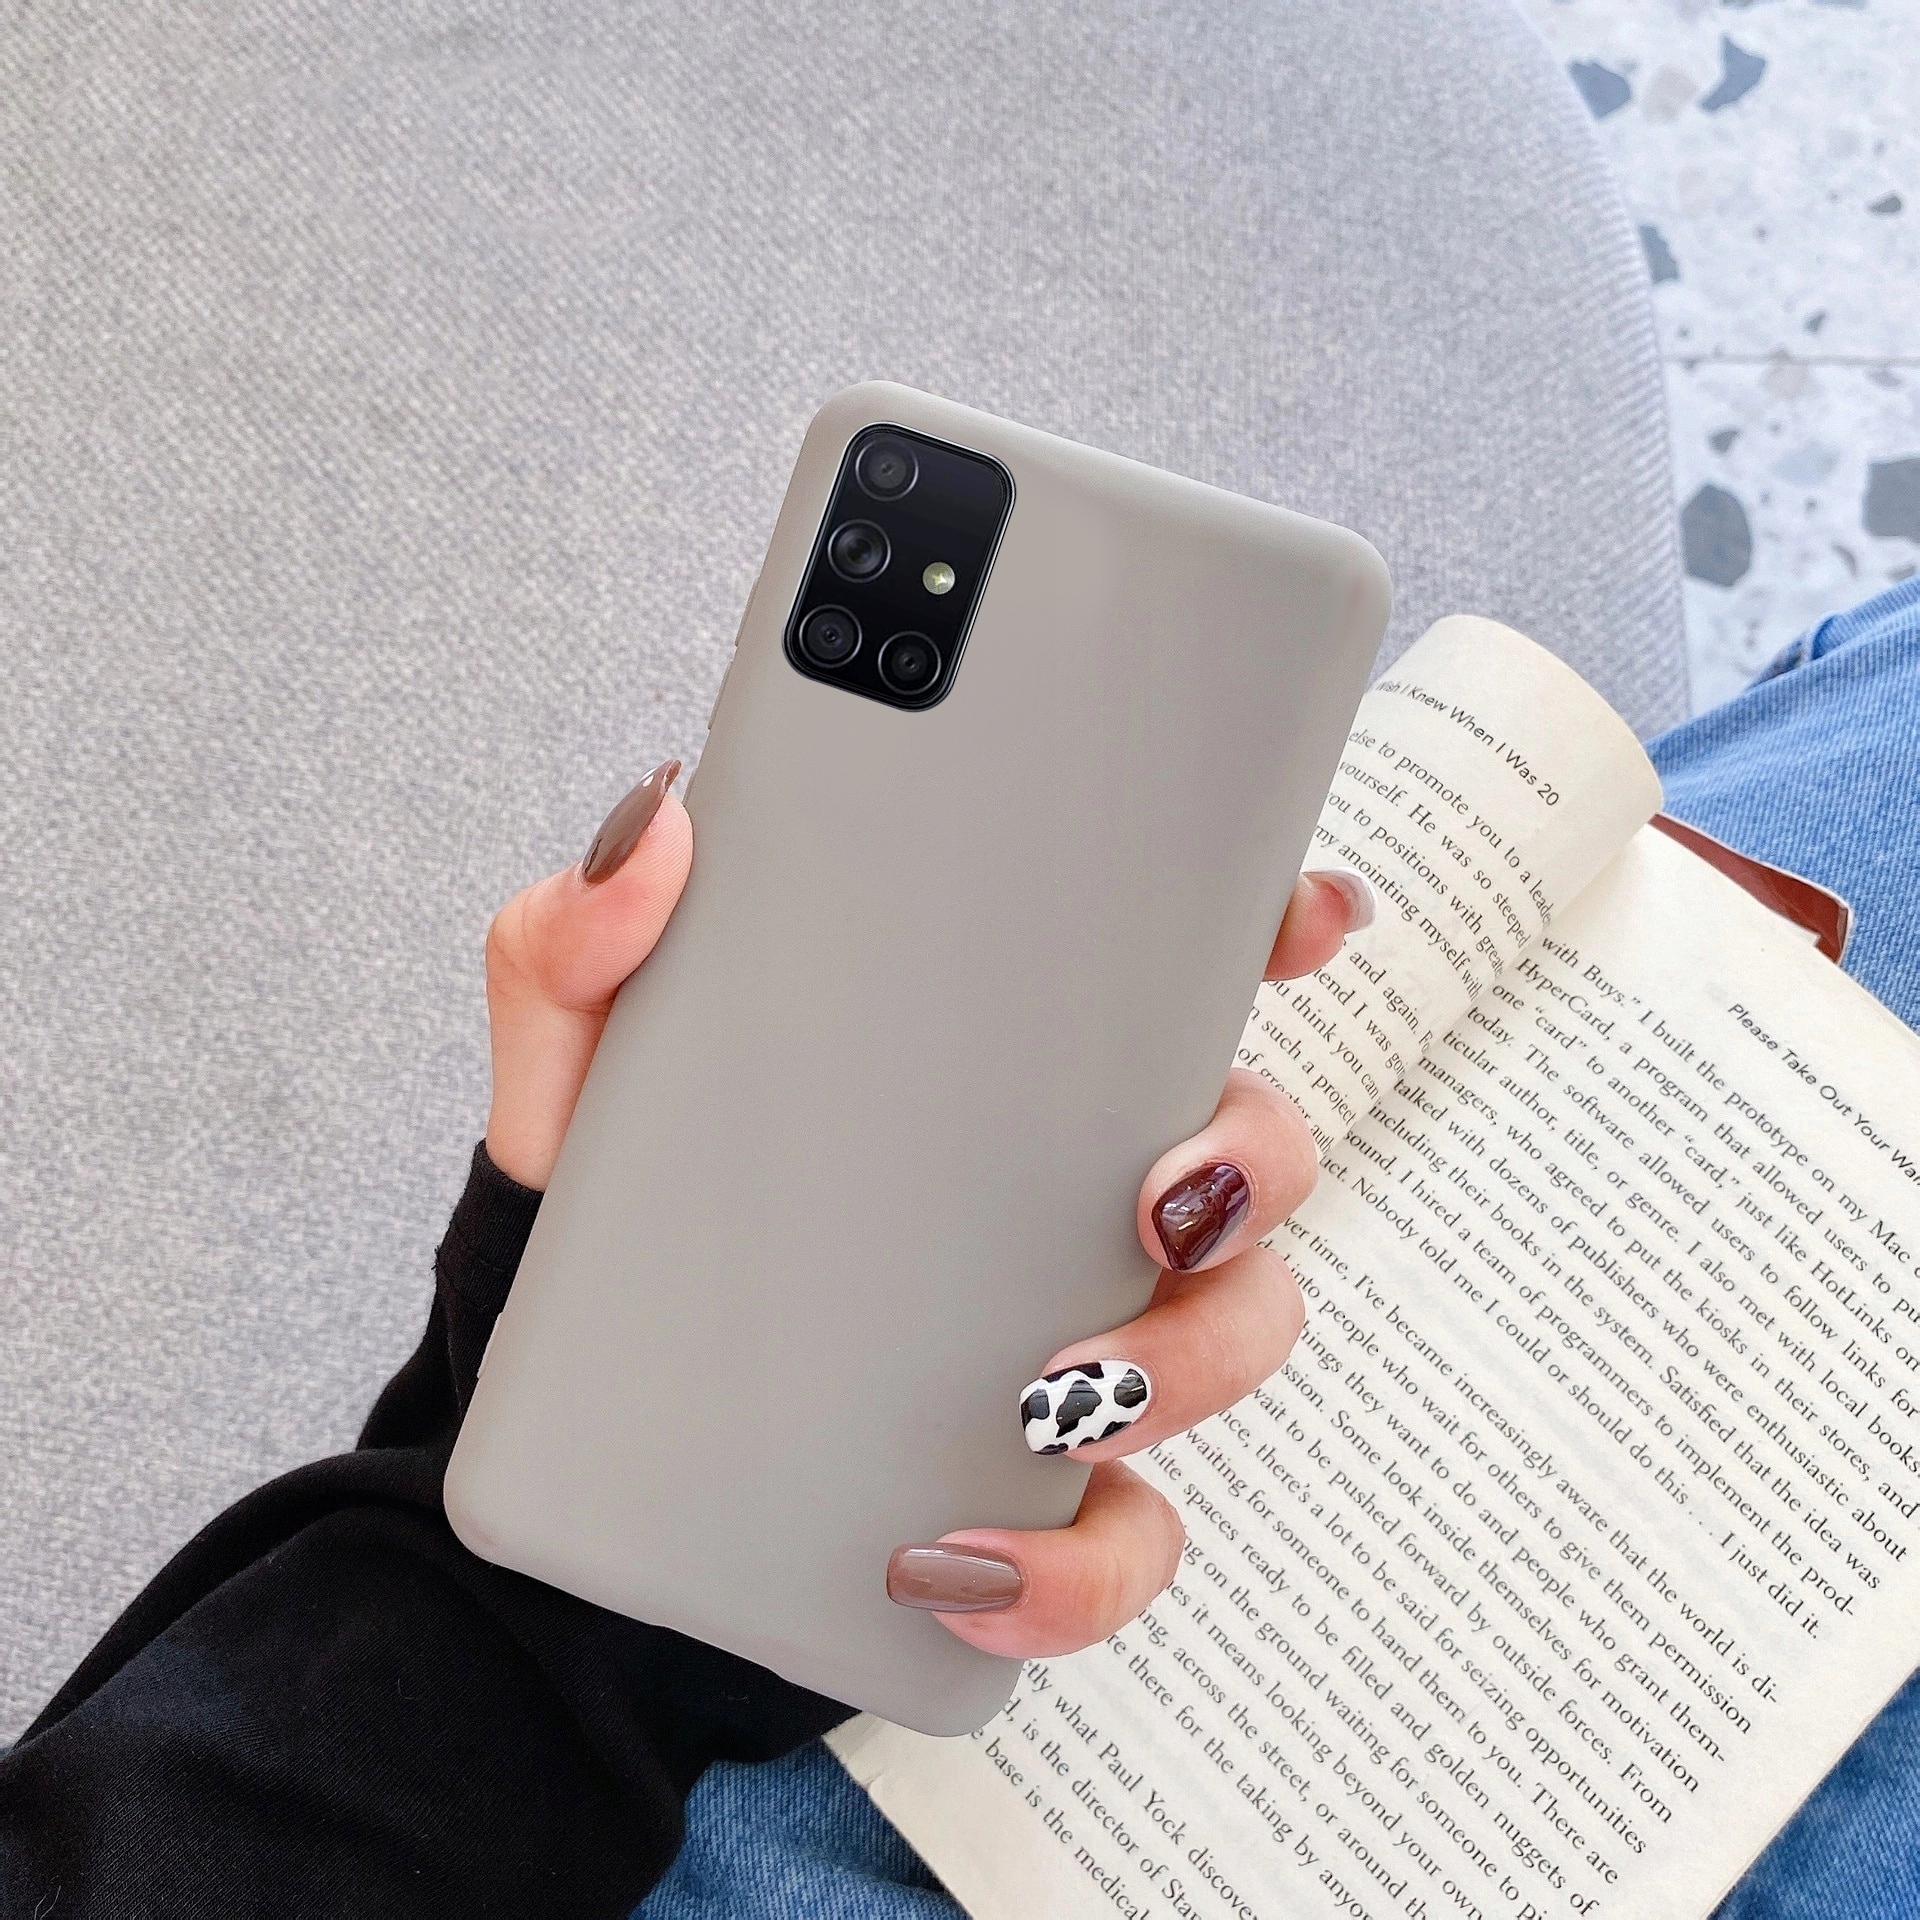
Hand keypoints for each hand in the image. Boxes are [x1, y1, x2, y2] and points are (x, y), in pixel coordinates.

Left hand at [483, 761, 1372, 1657]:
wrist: (573, 1441)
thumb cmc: (618, 1223)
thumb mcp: (580, 1073)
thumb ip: (579, 942)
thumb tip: (655, 836)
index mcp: (997, 1071)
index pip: (1174, 984)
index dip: (1275, 936)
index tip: (1302, 920)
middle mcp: (1064, 1199)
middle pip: (1246, 1160)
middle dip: (1249, 1170)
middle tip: (1158, 1197)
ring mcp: (1070, 1346)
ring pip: (1230, 1338)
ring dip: (1189, 1366)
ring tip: (1053, 1397)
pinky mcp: (1034, 1496)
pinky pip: (1122, 1540)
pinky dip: (1075, 1566)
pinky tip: (971, 1561)